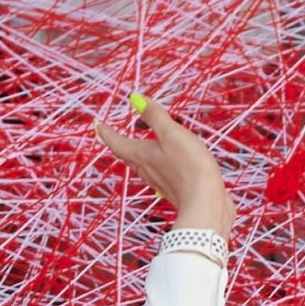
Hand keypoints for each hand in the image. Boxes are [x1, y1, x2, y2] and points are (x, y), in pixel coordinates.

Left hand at [92, 92, 232, 238]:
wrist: (206, 206)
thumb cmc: (190, 168)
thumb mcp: (173, 134)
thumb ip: (155, 116)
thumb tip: (136, 99)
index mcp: (142, 156)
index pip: (117, 143)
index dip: (107, 133)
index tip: (98, 125)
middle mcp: (148, 170)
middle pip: (127, 155)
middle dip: (119, 143)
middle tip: (112, 135)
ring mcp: (161, 182)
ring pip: (142, 166)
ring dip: (137, 154)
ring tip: (138, 144)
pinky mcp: (176, 189)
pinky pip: (159, 173)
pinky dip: (156, 163)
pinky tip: (165, 163)